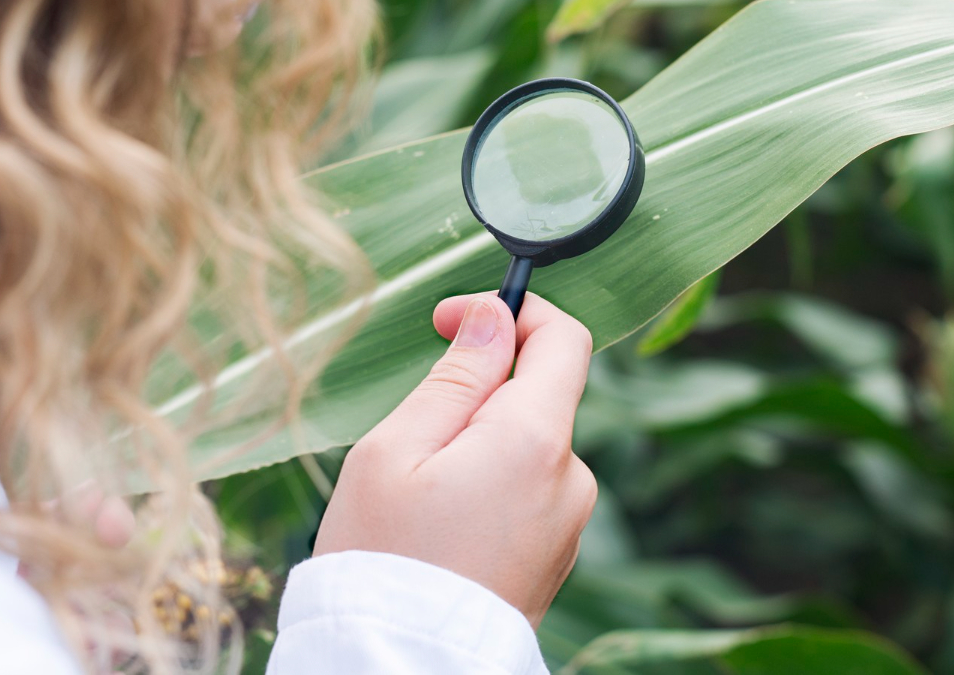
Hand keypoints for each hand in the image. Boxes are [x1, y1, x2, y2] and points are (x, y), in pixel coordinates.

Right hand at [313, 291, 597, 627]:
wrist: (398, 666)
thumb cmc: (383, 560)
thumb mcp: (395, 449)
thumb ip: (455, 375)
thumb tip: (494, 315)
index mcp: (535, 441)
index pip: (564, 339)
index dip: (512, 313)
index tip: (451, 319)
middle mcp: (570, 479)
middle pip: (537, 397)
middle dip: (476, 397)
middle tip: (410, 440)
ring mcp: (569, 523)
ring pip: (526, 448)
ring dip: (477, 449)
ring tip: (418, 502)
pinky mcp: (556, 556)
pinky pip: (527, 494)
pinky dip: (487, 491)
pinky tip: (440, 534)